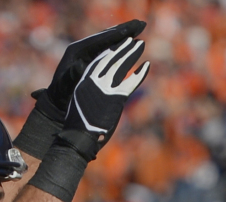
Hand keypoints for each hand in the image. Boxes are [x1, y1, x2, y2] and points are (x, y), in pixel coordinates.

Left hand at [33, 20, 145, 121]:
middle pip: (106, 36)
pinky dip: (120, 45)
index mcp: (77, 51)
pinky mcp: (92, 60)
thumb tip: (79, 66)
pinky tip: (131, 43)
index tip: (133, 29)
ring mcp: (88, 53)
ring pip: (109, 41)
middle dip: (124, 30)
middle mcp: (83, 48)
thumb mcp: (64, 86)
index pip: (100, 40)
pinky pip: (108, 49)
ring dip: (124, 35)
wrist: (57, 100)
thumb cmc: (61, 95)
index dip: (117, 34)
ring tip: (140, 29)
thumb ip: (71, 76)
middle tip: (141, 23)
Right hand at [57, 38, 149, 160]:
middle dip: (122, 48)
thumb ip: (88, 97)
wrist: (79, 138)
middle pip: (111, 60)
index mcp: (83, 82)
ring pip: (121, 66)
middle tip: (132, 39)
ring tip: (140, 44)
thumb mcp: (80, 107)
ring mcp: (104, 88)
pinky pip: (131, 82)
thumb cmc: (78, 128)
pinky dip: (140, 74)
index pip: (98, 62)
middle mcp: (93, 82)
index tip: (117, 44)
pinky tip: (147, 65)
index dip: (109, 52)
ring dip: (132, 53)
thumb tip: (95, 98)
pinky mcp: (116, 98)